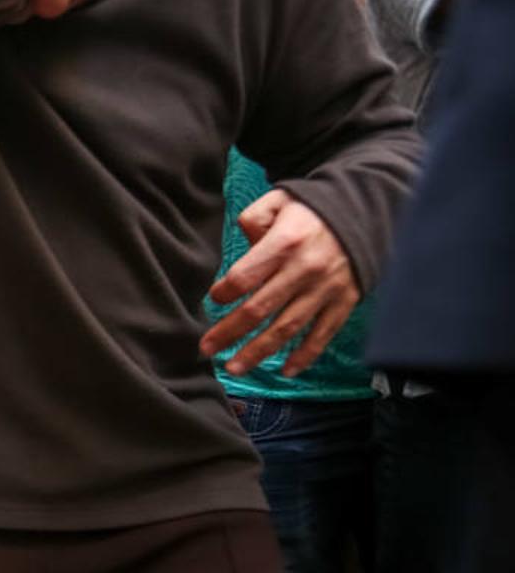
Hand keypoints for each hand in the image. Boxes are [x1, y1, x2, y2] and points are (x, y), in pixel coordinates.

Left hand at [201, 190, 360, 377]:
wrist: (365, 212)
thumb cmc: (311, 210)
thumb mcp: (279, 200)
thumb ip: (253, 219)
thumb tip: (243, 244)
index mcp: (285, 243)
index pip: (245, 277)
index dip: (224, 293)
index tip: (214, 300)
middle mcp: (305, 269)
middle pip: (259, 309)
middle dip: (229, 333)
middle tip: (207, 348)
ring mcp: (326, 289)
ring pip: (287, 328)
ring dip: (258, 352)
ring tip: (234, 368)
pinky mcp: (344, 302)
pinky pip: (323, 335)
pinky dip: (305, 356)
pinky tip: (285, 371)